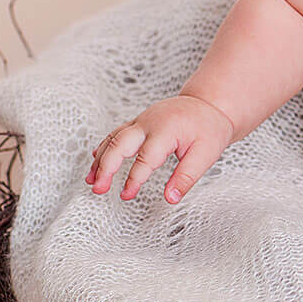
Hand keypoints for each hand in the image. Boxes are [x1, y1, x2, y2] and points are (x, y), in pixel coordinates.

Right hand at [86, 94, 234, 202]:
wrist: (210, 103)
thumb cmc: (209, 127)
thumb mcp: (206, 154)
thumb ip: (187, 177)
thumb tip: (171, 199)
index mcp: (166, 130)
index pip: (145, 158)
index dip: (134, 179)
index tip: (126, 195)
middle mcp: (150, 122)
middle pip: (119, 143)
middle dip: (106, 167)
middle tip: (98, 189)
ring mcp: (143, 119)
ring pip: (114, 137)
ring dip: (101, 158)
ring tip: (91, 180)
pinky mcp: (140, 121)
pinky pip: (117, 133)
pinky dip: (105, 146)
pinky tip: (97, 159)